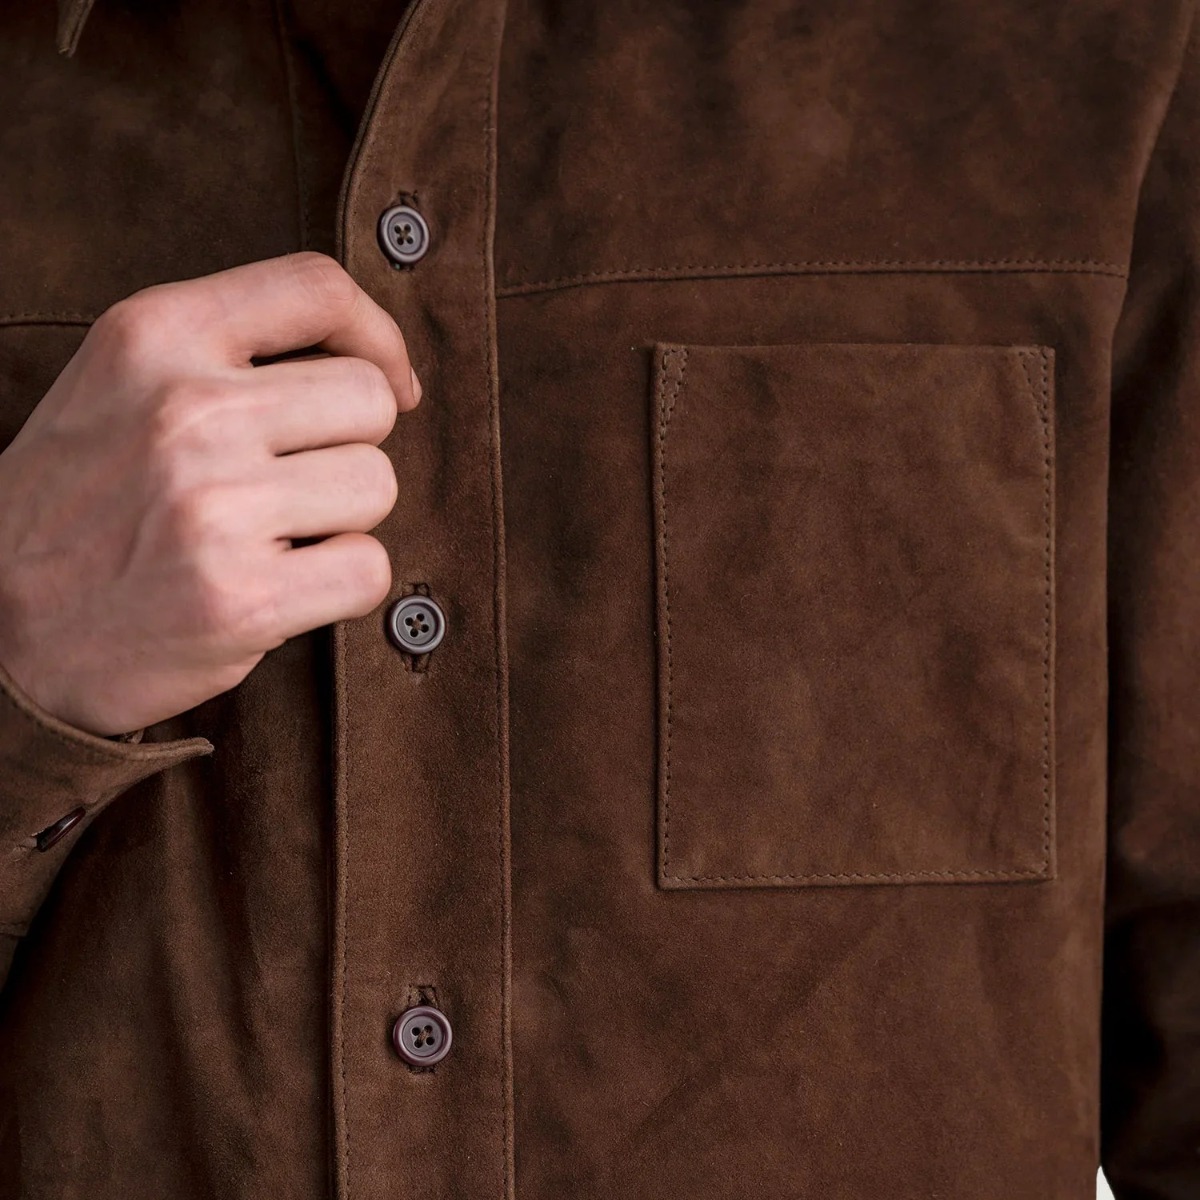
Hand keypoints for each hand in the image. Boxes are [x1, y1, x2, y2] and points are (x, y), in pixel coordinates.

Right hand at [0, 251, 418, 736]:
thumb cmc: (78, 503)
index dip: (379, 335)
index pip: (317, 287)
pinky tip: (277, 588)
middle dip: (347, 448)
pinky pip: (370, 570)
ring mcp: (215, 507)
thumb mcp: (123, 383)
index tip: (391, 383)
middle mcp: (186, 411)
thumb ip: (230, 352)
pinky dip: (339, 586)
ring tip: (270, 537)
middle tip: (286, 486)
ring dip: (343, 520)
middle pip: (369, 401)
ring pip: (378, 486)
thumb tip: (380, 364)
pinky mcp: (242, 599)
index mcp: (153, 335)